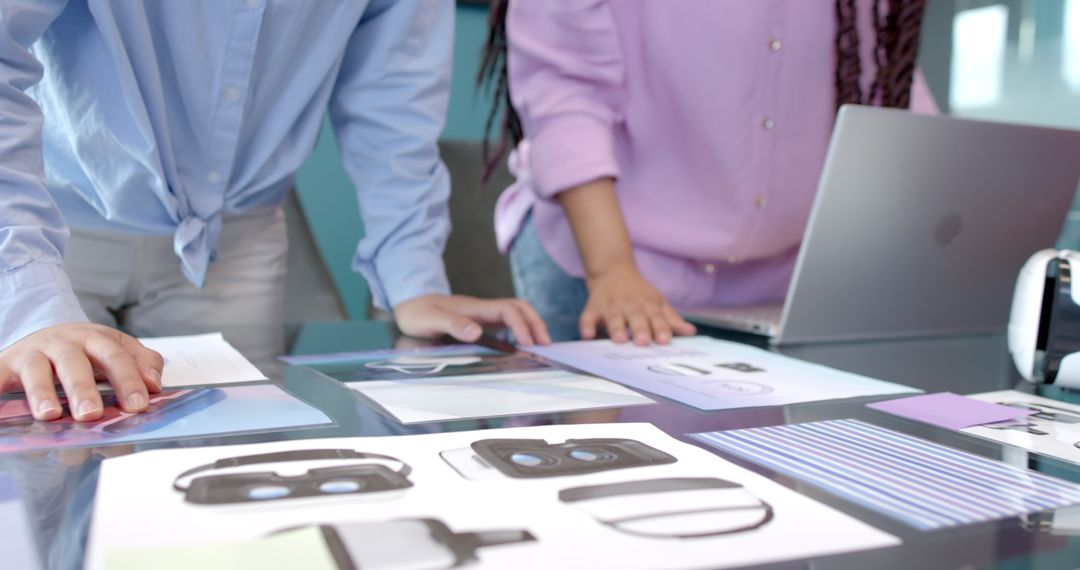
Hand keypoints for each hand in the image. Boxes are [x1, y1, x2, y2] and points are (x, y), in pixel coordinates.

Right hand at [0, 324, 163, 421]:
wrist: (44, 335)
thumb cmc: (86, 350)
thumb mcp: (117, 350)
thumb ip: (142, 363)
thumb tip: (154, 385)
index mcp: (95, 339)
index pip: (116, 357)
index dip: (128, 380)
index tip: (138, 405)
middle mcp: (63, 343)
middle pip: (74, 363)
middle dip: (84, 389)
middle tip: (92, 414)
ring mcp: (33, 353)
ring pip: (36, 370)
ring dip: (42, 392)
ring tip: (50, 415)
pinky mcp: (6, 364)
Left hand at [393, 294, 550, 345]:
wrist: (410, 303)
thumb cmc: (417, 312)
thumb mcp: (429, 320)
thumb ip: (452, 324)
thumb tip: (477, 332)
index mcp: (475, 308)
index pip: (508, 311)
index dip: (521, 326)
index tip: (527, 344)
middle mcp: (483, 309)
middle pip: (520, 307)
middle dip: (536, 323)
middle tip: (546, 345)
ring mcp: (483, 314)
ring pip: (516, 313)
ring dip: (531, 326)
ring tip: (540, 346)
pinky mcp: (480, 321)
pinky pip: (507, 322)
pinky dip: (520, 331)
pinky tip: (521, 346)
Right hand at [581, 264, 695, 344]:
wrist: (612, 271)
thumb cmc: (639, 294)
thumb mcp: (658, 303)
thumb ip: (671, 320)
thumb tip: (692, 332)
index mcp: (648, 305)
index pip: (657, 317)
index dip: (661, 329)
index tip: (665, 341)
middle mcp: (630, 305)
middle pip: (636, 317)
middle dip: (640, 329)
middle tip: (644, 342)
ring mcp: (610, 306)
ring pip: (613, 317)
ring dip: (616, 328)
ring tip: (620, 340)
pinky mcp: (593, 308)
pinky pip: (588, 317)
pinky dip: (587, 326)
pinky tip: (588, 336)